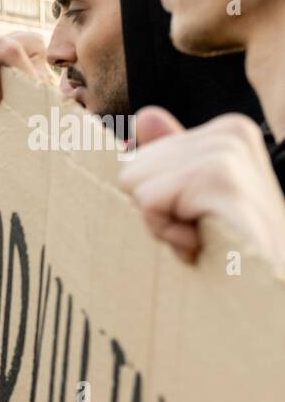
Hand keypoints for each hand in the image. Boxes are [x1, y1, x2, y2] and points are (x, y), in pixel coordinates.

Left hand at [120, 107, 284, 270]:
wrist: (273, 286)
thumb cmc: (234, 250)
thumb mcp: (196, 200)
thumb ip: (171, 159)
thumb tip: (144, 116)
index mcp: (226, 131)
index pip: (138, 160)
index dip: (159, 202)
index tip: (201, 219)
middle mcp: (230, 132)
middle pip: (130, 168)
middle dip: (156, 211)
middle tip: (202, 231)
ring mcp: (227, 152)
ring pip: (134, 183)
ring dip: (163, 225)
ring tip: (206, 237)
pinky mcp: (220, 178)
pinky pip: (149, 202)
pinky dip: (168, 233)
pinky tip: (204, 242)